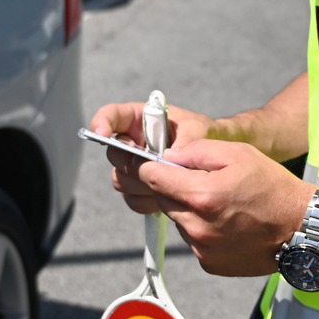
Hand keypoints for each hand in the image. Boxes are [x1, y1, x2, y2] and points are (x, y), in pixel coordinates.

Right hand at [88, 100, 214, 214]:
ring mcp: (136, 166)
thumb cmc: (206, 134)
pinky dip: (147, 201)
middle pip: (114, 154)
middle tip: (153, 168)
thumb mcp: (198, 130)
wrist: (218, 158)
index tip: (101, 134)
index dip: (101, 123)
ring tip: (167, 184)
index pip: (112, 117)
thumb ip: (184, 141)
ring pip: (121, 179)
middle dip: (132, 164)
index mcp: (141, 119)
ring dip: (141, 185)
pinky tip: (166, 198)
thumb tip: (167, 158)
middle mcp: (133, 142)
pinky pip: (132, 198)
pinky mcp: (142, 187)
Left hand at [136, 140, 312, 277]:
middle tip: (205, 184)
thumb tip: (169, 156)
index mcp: (200, 195)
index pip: (151, 178)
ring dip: (191, 211)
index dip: (155, 167)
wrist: (301, 229)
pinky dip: (203, 231)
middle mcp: (196, 226)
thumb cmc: (273, 188)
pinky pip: (193, 241)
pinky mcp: (209, 263)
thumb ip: (197, 151)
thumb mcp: (239, 153)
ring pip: (179, 221)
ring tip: (222, 206)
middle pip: (163, 200)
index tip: (164, 165)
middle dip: (176, 189)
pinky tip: (227, 224)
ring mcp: (201, 248)